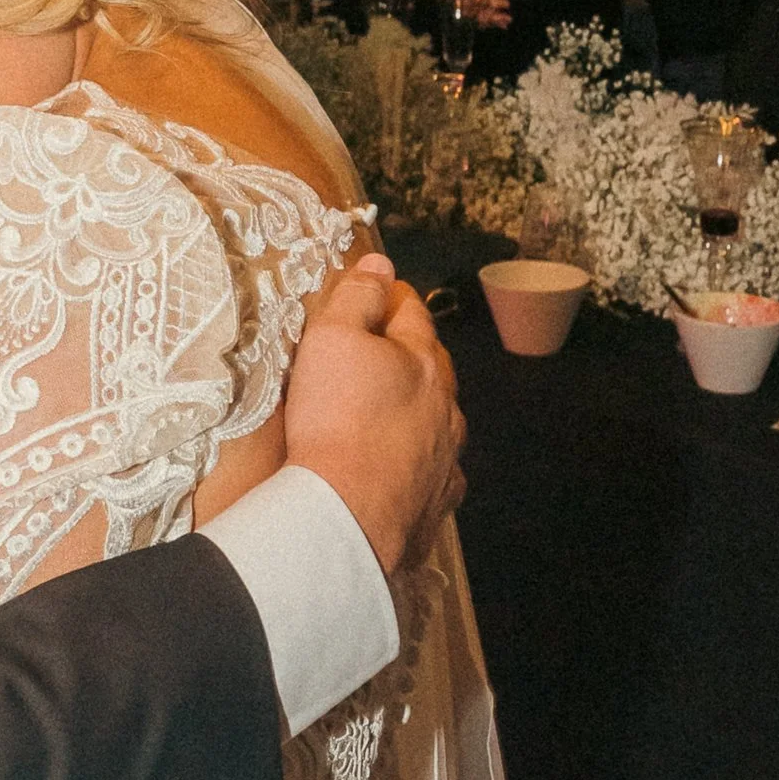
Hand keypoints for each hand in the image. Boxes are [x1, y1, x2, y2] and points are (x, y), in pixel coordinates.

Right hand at [279, 251, 465, 583]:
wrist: (348, 515)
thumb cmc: (336, 418)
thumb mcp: (332, 340)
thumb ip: (357, 297)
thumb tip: (381, 264)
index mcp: (424, 361)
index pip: (412, 314)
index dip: (392, 296)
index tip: (380, 288)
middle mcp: (446, 407)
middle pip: (432, 368)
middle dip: (411, 354)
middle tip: (383, 350)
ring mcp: (446, 458)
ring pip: (438, 423)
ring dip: (420, 412)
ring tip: (394, 414)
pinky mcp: (436, 503)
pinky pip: (433, 474)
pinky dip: (420, 465)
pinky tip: (405, 473)